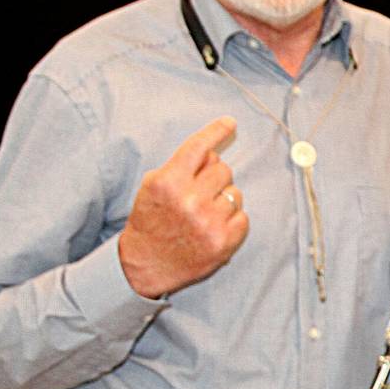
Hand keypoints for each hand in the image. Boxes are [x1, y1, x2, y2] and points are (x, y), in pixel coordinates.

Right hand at [117, 117, 246, 297]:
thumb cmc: (151, 221)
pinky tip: (212, 228)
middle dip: (213, 177)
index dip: (216, 131)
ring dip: (223, 200)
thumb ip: (180, 166)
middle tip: (198, 193)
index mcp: (168, 182)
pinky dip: (232, 220)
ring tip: (203, 214)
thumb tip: (213, 151)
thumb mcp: (153, 187)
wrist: (146, 265)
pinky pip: (243, 216)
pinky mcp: (224, 241)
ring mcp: (209, 222)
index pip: (198, 148)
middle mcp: (190, 200)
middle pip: (223, 169)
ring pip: (235, 192)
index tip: (230, 122)